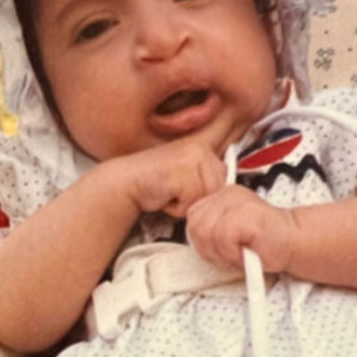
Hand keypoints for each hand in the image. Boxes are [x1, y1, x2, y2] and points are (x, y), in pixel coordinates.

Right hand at [111, 137, 226, 217]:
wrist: (127, 182)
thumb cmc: (156, 183)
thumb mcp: (189, 177)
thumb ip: (208, 179)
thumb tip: (229, 192)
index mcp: (205, 148)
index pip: (224, 181)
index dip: (206, 193)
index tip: (185, 188)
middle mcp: (202, 149)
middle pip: (217, 192)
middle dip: (196, 200)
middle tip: (175, 190)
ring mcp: (193, 158)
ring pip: (205, 199)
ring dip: (186, 205)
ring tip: (169, 192)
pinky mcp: (183, 171)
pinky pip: (190, 204)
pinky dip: (176, 208)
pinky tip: (164, 194)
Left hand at [185, 185, 298, 272]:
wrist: (292, 241)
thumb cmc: (261, 243)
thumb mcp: (226, 236)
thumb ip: (208, 233)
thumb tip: (194, 241)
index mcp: (219, 197)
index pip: (193, 221)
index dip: (204, 242)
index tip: (225, 248)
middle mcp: (225, 194)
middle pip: (196, 228)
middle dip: (211, 249)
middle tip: (234, 253)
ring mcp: (235, 201)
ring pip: (206, 234)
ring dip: (223, 252)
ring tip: (242, 251)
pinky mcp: (245, 213)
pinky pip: (223, 239)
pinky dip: (233, 253)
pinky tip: (249, 250)